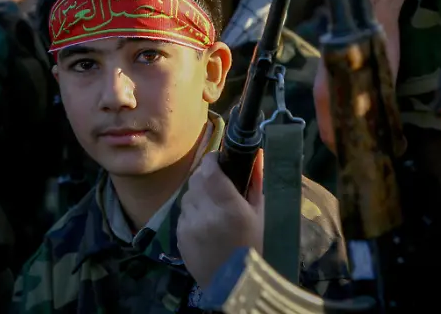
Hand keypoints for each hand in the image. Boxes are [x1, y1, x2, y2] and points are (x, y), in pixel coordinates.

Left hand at [177, 149, 263, 288]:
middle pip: (196, 179)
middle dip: (206, 176)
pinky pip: (182, 213)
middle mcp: (205, 213)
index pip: (210, 169)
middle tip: (218, 183)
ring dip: (198, 194)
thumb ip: (256, 182)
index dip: (212, 159)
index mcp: (229, 207)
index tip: (219, 159)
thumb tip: (257, 154)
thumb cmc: (255, 248)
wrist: (235, 285)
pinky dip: (192, 212)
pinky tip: (205, 223)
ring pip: (187, 195)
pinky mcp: (179, 236)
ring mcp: (189, 226)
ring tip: (212, 206)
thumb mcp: (261, 215)